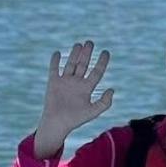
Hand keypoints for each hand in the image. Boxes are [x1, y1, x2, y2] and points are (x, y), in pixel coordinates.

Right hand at [33, 40, 113, 157]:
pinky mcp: (53, 83)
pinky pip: (54, 69)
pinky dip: (55, 61)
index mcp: (87, 88)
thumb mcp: (93, 112)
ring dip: (74, 54)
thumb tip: (112, 89)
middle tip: (90, 42)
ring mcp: (65, 81)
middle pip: (83, 64)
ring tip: (79, 44)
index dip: (102, 62)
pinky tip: (57, 53)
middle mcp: (77, 82)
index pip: (96, 72)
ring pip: (71, 64)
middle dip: (87, 53)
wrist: (57, 124)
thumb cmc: (76, 120)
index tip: (106, 52)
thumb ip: (104, 102)